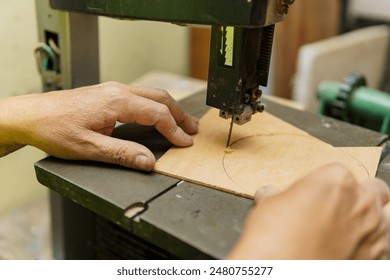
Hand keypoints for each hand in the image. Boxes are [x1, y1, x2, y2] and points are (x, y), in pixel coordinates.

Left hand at [0, 82, 197, 169]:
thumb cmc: (54, 129)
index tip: (184, 143)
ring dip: (169, 109)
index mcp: (117, 102)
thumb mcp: (89, 148)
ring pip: (151, 95)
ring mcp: (113, 90)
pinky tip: (157, 116)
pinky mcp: (108, 94)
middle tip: (193, 130)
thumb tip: (148, 161)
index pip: (157, 114)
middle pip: (160, 98)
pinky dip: (156, 106)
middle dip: (179, 115)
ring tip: (182, 123)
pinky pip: (140, 96)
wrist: (31, 115)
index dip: (174, 130)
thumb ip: (122, 154)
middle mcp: (118, 91)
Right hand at [228, 163, 389, 258]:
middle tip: (338, 206)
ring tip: (351, 227)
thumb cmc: (277, 240)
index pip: (337, 172)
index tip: (313, 195)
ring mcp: (374, 231)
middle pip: (374, 189)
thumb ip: (275, 196)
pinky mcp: (377, 259)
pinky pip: (383, 245)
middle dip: (359, 195)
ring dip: (372, 219)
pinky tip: (350, 248)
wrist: (284, 273)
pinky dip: (371, 245)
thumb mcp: (268, 206)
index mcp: (336, 180)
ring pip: (387, 216)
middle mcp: (362, 202)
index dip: (324, 184)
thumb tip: (269, 194)